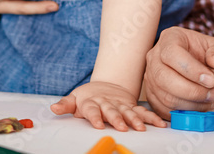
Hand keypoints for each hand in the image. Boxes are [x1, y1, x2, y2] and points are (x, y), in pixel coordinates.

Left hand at [50, 81, 165, 130]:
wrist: (107, 85)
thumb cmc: (88, 96)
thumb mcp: (75, 98)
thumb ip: (66, 104)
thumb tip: (53, 108)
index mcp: (92, 102)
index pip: (92, 109)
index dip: (94, 116)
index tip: (97, 125)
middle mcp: (108, 103)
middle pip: (112, 111)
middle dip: (117, 118)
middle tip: (122, 126)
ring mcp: (121, 104)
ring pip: (129, 111)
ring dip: (135, 119)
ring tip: (141, 128)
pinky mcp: (132, 106)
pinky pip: (143, 112)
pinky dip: (151, 118)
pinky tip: (160, 124)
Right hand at [142, 27, 213, 118]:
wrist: (202, 67)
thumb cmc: (209, 55)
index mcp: (170, 38)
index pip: (172, 53)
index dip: (191, 70)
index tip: (211, 80)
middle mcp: (155, 56)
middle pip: (163, 77)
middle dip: (192, 91)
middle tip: (213, 94)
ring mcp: (151, 77)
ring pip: (165, 97)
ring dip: (192, 104)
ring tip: (210, 99)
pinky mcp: (152, 95)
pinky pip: (164, 109)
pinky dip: (185, 113)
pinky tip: (201, 106)